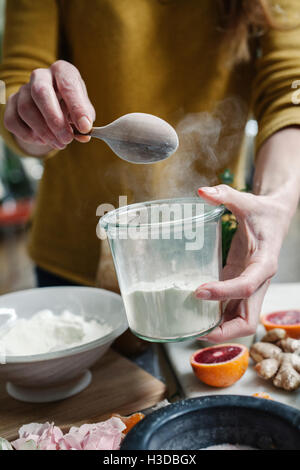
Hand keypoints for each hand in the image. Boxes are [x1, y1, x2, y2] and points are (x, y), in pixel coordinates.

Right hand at [4, 60, 95, 154]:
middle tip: (67, 139)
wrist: (50, 107)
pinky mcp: (11, 103)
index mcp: (62, 71)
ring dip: (43, 132)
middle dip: (55, 120)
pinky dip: (27, 135)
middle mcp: (41, 75)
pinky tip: (41, 140)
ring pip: (25, 109)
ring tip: (59, 143)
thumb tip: (84, 134)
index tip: (84, 127)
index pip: (68, 84)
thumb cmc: (69, 106)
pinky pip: (12, 121)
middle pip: (40, 92)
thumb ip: (85, 120)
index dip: (77, 107)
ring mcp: (23, 88)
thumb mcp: (83, 110)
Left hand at [195, 184, 288, 341]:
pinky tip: (193, 314)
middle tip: (195, 331)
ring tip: (189, 328)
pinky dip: (214, 316)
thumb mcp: (246, 201)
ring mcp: (250, 288)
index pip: (247, 286)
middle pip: (248, 320)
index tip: (199, 291)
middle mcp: (259, 282)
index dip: (224, 293)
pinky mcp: (239, 285)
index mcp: (264, 263)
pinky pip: (230, 309)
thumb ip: (225, 195)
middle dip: (224, 331)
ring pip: (239, 321)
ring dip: (218, 329)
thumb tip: (201, 192)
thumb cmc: (262, 212)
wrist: (275, 217)